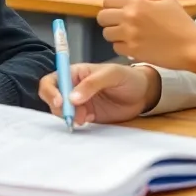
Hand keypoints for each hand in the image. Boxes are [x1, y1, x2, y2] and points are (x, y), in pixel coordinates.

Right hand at [38, 63, 158, 126]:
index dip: (51, 91)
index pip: (53, 80)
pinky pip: (75, 120)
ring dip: (69, 116)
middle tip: (71, 115)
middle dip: (58, 107)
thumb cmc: (127, 77)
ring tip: (85, 118)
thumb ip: (92, 84)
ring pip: (62, 111)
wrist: (144, 94)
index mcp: (75, 73)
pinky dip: (78, 122)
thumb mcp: (111, 75)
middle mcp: (73, 87)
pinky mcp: (88, 115)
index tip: (60, 102)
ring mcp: (80, 102)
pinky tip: (90, 120)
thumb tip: (72, 98)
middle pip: (53, 97)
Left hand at [98, 0, 195, 72]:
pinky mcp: (132, 51)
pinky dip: (122, 47)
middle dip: (110, 19)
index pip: (107, 1)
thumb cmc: (180, 22)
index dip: (113, 5)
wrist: (193, 47)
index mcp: (136, 2)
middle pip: (102, 17)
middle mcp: (129, 17)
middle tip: (123, 23)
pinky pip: (115, 47)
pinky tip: (135, 44)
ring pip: (106, 33)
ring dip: (115, 34)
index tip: (121, 11)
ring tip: (130, 34)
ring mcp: (129, 35)